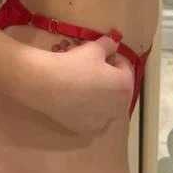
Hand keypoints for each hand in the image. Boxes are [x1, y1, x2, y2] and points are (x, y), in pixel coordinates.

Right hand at [19, 35, 136, 135]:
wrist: (47, 85)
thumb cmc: (74, 64)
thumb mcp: (93, 48)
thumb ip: (108, 44)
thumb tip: (114, 43)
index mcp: (124, 85)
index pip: (124, 67)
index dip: (112, 57)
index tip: (99, 52)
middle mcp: (119, 106)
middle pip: (116, 87)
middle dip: (106, 75)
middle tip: (89, 65)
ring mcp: (103, 121)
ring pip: (106, 103)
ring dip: (99, 91)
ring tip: (82, 80)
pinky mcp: (88, 129)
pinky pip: (93, 117)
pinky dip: (89, 108)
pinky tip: (77, 98)